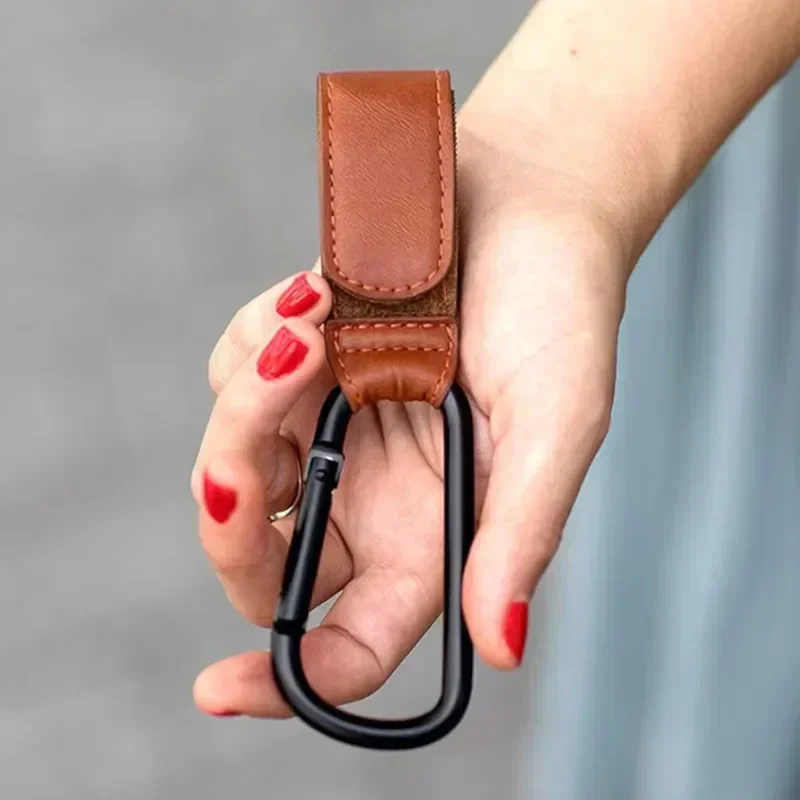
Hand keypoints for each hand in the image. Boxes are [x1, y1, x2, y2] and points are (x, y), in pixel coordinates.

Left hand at [190, 125, 627, 717]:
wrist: (521, 201)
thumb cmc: (559, 310)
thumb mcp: (557, 424)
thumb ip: (520, 537)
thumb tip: (500, 650)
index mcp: (434, 536)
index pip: (350, 644)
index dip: (285, 680)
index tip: (221, 690)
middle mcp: (374, 497)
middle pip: (264, 564)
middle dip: (236, 516)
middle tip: (247, 449)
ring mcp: (329, 432)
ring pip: (235, 466)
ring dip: (251, 402)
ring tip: (319, 316)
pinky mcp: (297, 370)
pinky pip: (232, 378)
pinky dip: (255, 342)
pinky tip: (319, 296)